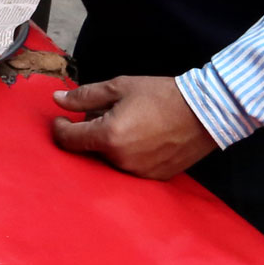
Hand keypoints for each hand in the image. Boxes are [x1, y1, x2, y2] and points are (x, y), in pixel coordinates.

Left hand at [51, 76, 216, 180]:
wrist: (205, 111)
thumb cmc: (161, 95)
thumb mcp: (119, 87)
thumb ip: (84, 96)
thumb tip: (57, 101)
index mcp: (109, 136)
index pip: (68, 140)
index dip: (59, 128)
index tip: (61, 119)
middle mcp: (121, 160)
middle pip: (90, 149)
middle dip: (90, 131)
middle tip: (105, 112)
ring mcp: (139, 172)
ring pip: (110, 159)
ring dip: (110, 144)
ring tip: (129, 122)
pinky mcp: (155, 177)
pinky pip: (130, 166)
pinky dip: (129, 153)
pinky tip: (143, 136)